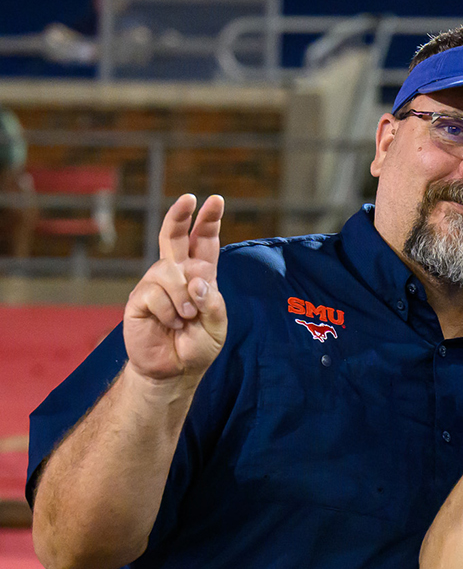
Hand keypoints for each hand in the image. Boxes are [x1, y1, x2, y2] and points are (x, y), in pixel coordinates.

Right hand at [123, 195, 226, 389]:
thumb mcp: (217, 326)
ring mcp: (155, 284)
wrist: (173, 370)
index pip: (204, 243)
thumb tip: (196, 280)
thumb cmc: (197, 346)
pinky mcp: (138, 298)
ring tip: (186, 318)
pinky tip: (170, 323)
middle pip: (174, 237)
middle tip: (189, 198)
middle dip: (180, 215)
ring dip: (183, 296)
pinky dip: (168, 311)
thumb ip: (213, 302)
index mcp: (200, 276)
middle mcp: (176, 274)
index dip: (208, 221)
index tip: (215, 200)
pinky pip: (154, 293)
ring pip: (169, 271)